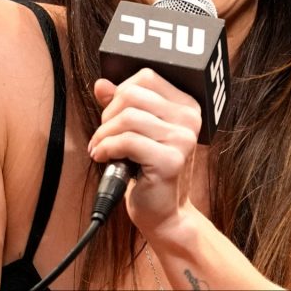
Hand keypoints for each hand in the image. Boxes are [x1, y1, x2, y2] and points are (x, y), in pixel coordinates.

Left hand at [89, 69, 202, 233]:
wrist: (164, 212)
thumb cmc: (149, 171)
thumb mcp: (137, 132)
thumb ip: (122, 106)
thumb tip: (101, 84)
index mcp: (187, 106)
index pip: (146, 77)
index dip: (121, 93)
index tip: (114, 115)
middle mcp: (190, 119)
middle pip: (133, 94)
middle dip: (108, 115)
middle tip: (105, 136)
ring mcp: (183, 140)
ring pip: (127, 118)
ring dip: (103, 135)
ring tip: (101, 149)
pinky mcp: (170, 160)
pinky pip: (126, 142)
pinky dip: (105, 148)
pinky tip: (103, 158)